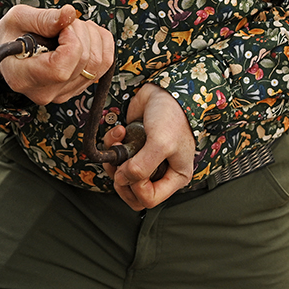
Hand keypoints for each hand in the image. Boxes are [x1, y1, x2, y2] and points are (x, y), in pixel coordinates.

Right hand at [0, 4, 113, 105]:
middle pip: (84, 62)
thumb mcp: (17, 19)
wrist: (8, 54)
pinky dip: (102, 44)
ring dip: (93, 36)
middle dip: (81, 32)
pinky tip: (87, 34)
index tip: (62, 28)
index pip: (61, 69)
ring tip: (74, 27)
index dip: (71, 43)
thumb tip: (69, 14)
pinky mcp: (75, 87)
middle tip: (65, 23)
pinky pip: (104, 66)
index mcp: (24, 78)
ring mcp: (62, 93)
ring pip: (99, 64)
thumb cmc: (9, 36)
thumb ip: (43, 18)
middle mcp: (45, 92)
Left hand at [103, 84, 195, 209]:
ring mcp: (145, 159)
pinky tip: (121, 130)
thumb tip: (121, 179)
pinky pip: (116, 154)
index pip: (150, 199)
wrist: (165, 90)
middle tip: (119, 164)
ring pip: (120, 175)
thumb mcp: (161, 144)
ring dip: (114, 159)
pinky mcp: (133, 146)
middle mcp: (160, 171)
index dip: (137, 188)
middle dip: (120, 178)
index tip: (133, 169)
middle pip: (133, 193)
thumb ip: (141, 168)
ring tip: (119, 141)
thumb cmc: (173, 116)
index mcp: (175, 177)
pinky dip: (113, 142)